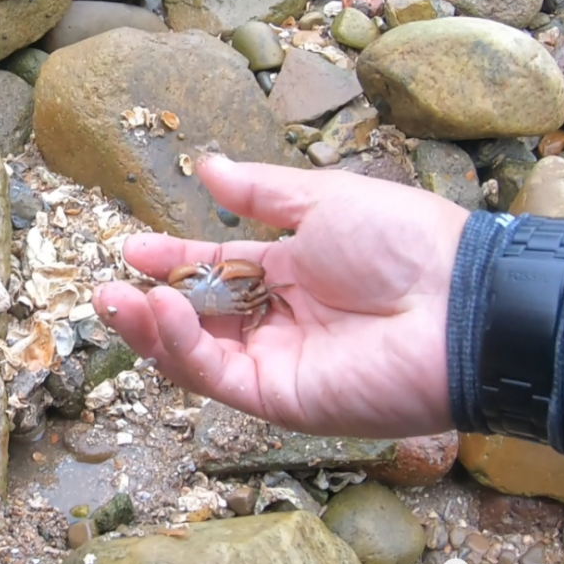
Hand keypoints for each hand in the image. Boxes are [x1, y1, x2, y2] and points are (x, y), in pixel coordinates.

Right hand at [92, 154, 471, 439]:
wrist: (457, 303)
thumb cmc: (401, 242)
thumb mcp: (323, 200)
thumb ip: (261, 194)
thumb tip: (208, 166)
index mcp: (289, 271)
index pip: (215, 270)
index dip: (172, 260)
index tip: (131, 249)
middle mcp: (278, 320)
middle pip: (197, 317)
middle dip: (147, 302)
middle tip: (106, 287)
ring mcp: (277, 361)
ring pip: (196, 352)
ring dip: (150, 327)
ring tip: (116, 298)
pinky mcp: (278, 397)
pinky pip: (216, 375)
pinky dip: (180, 346)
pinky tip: (159, 310)